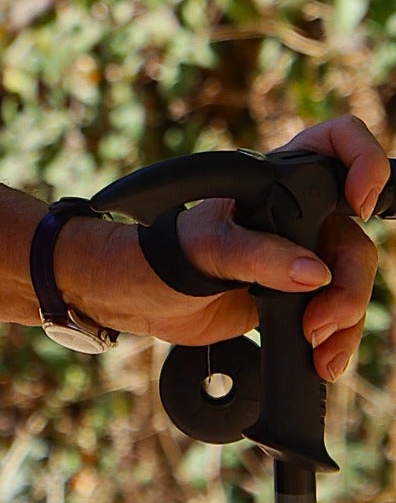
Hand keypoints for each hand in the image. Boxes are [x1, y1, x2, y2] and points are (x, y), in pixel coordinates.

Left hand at [65, 116, 385, 380]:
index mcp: (275, 180)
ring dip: (344, 319)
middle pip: (354, 235)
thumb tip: (312, 273)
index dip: (363, 162)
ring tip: (317, 346)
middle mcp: (296, 213)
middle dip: (348, 283)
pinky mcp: (297, 295)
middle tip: (319, 320)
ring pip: (350, 279)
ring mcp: (299, 254)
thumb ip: (257, 257)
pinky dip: (337, 339)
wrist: (140, 301)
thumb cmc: (160, 255)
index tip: (358, 207)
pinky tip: (323, 358)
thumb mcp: (205, 250)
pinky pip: (336, 314)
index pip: (336, 144)